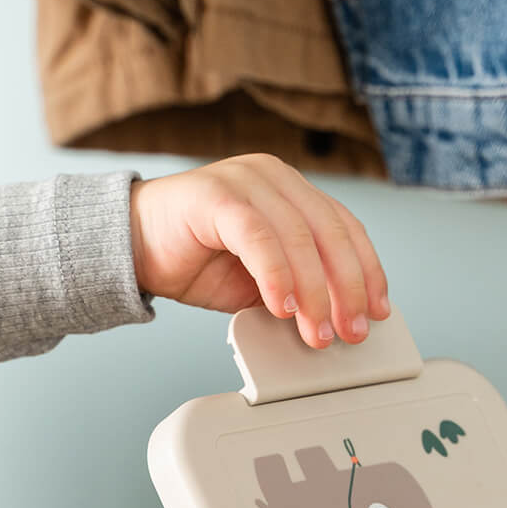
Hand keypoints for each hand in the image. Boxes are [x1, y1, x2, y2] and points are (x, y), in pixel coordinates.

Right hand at [129, 153, 389, 348]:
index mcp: (290, 192)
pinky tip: (280, 306)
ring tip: (315, 330)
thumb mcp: (257, 280)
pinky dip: (275, 274)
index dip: (367, 271)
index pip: (345, 228)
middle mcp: (273, 178)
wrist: (130, 248)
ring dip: (312, 291)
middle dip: (345, 288)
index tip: (376, 309)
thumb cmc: (191, 260)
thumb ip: (294, 287)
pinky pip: (257, 236)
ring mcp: (245, 180)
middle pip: (329, 232)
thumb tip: (333, 319)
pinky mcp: (216, 195)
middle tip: (348, 329)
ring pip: (298, 236)